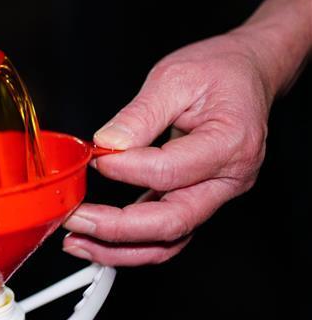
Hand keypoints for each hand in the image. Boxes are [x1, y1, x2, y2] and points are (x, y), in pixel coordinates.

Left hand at [63, 0, 311, 265]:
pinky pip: (166, 232)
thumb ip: (139, 115)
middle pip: (171, 223)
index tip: (96, 158)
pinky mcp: (199, 199)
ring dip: (119, 248)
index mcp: (229, 144)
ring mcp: (215, 194)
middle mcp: (228, 179)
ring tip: (76, 240)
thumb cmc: (219, 71)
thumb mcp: (174, 77)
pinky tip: (97, 237)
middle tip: (73, 218)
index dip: (126, 169)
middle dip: (115, 229)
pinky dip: (130, 241)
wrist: (247, 74)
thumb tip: (108, 145)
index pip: (169, 172)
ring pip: (168, 240)